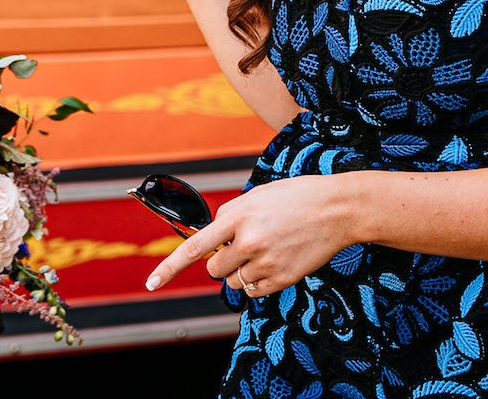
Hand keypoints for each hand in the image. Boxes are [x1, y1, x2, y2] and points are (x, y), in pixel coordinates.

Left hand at [145, 176, 354, 299]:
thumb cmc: (295, 197)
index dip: (169, 267)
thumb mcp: (256, 196)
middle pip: (214, 269)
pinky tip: (274, 261)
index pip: (194, 246)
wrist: (336, 208)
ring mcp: (266, 262)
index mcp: (237, 216)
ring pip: (234, 282)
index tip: (151, 283)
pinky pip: (255, 291)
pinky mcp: (283, 279)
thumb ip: (230, 216)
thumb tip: (212, 238)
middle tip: (242, 246)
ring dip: (241, 271)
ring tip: (265, 249)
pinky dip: (258, 281)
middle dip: (222, 261)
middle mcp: (248, 242)